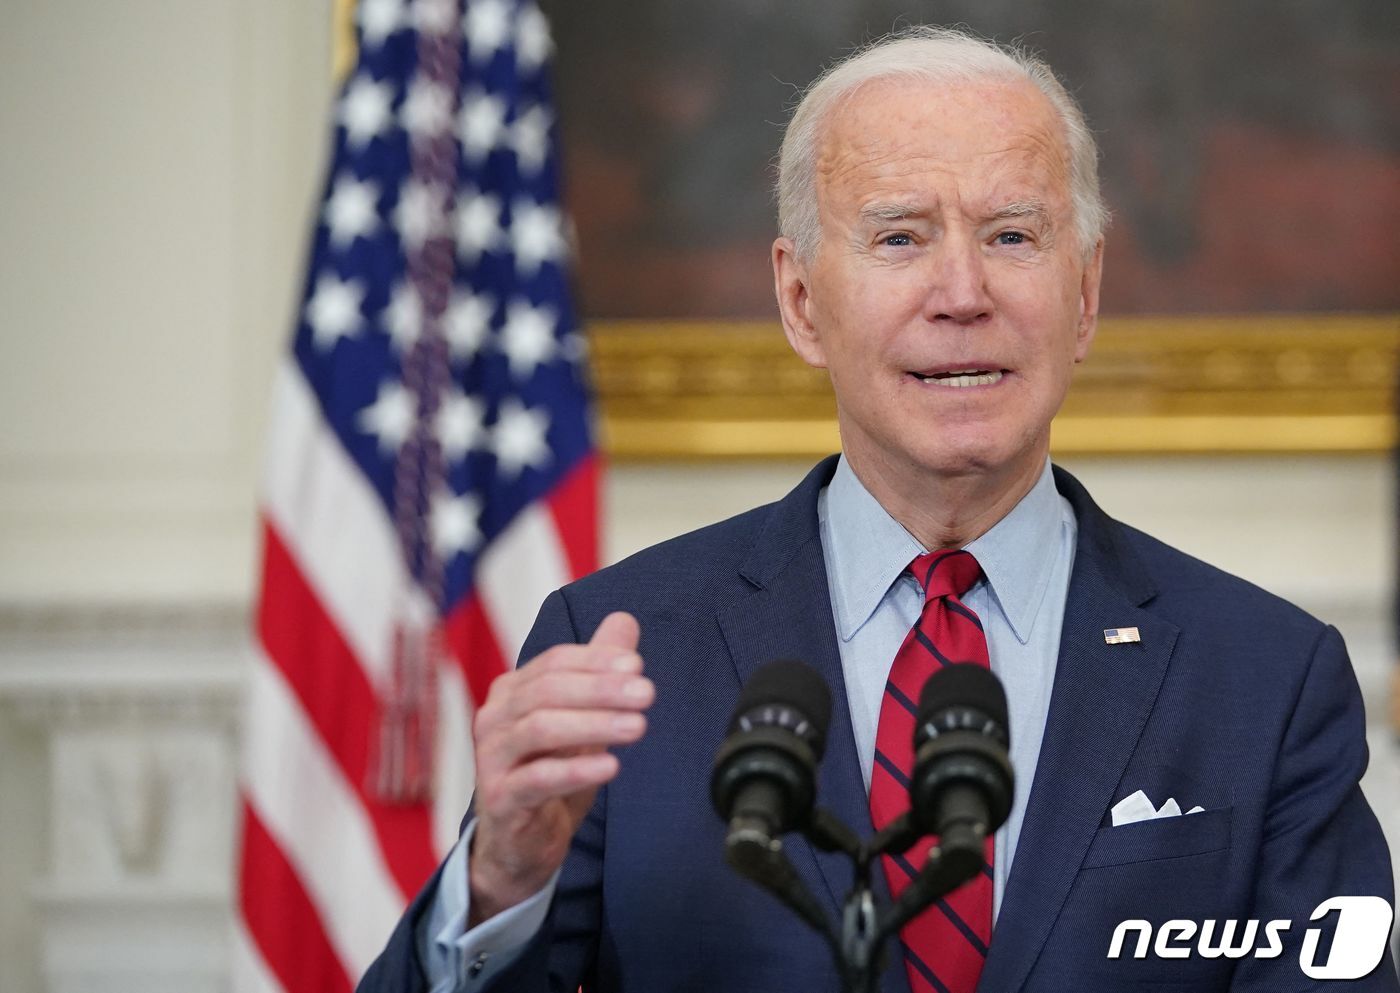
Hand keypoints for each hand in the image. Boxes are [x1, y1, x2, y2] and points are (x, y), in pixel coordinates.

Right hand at [467, 611, 652, 923]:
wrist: (519, 843)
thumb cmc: (547, 773)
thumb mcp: (579, 719)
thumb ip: (597, 671)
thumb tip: (624, 621)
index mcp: (512, 692)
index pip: (554, 662)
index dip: (595, 661)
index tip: (637, 665)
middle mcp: (495, 719)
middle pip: (547, 691)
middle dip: (600, 690)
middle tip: (646, 693)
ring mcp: (492, 759)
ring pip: (540, 729)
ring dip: (593, 725)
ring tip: (637, 727)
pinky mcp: (501, 799)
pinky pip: (536, 779)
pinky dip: (575, 771)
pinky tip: (610, 767)